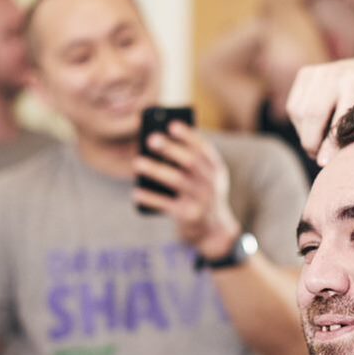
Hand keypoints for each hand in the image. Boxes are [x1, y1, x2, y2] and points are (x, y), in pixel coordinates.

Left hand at [132, 123, 242, 258]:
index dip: (188, 136)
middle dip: (170, 149)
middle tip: (151, 139)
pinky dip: (150, 198)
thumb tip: (157, 142)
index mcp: (217, 169)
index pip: (204, 148)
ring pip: (177, 181)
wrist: (213, 229)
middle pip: (190, 161)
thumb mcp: (204, 177)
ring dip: (155, 170)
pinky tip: (136, 192)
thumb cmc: (201, 194)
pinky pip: (167, 205)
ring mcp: (202, 200)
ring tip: (137, 162)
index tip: (171, 125)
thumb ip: (190, 161)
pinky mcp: (189, 216)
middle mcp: (212, 183)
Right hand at [285, 58, 353, 165]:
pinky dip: (301, 124)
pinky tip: (316, 129)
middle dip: (313, 143)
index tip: (327, 164)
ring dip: (306, 135)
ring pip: (299, 113)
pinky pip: (294, 107)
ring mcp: (319, 71)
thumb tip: (346, 161)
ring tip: (321, 146)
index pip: (337, 120)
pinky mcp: (306, 73)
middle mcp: (336, 73)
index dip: (330, 145)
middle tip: (321, 159)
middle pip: (312, 116)